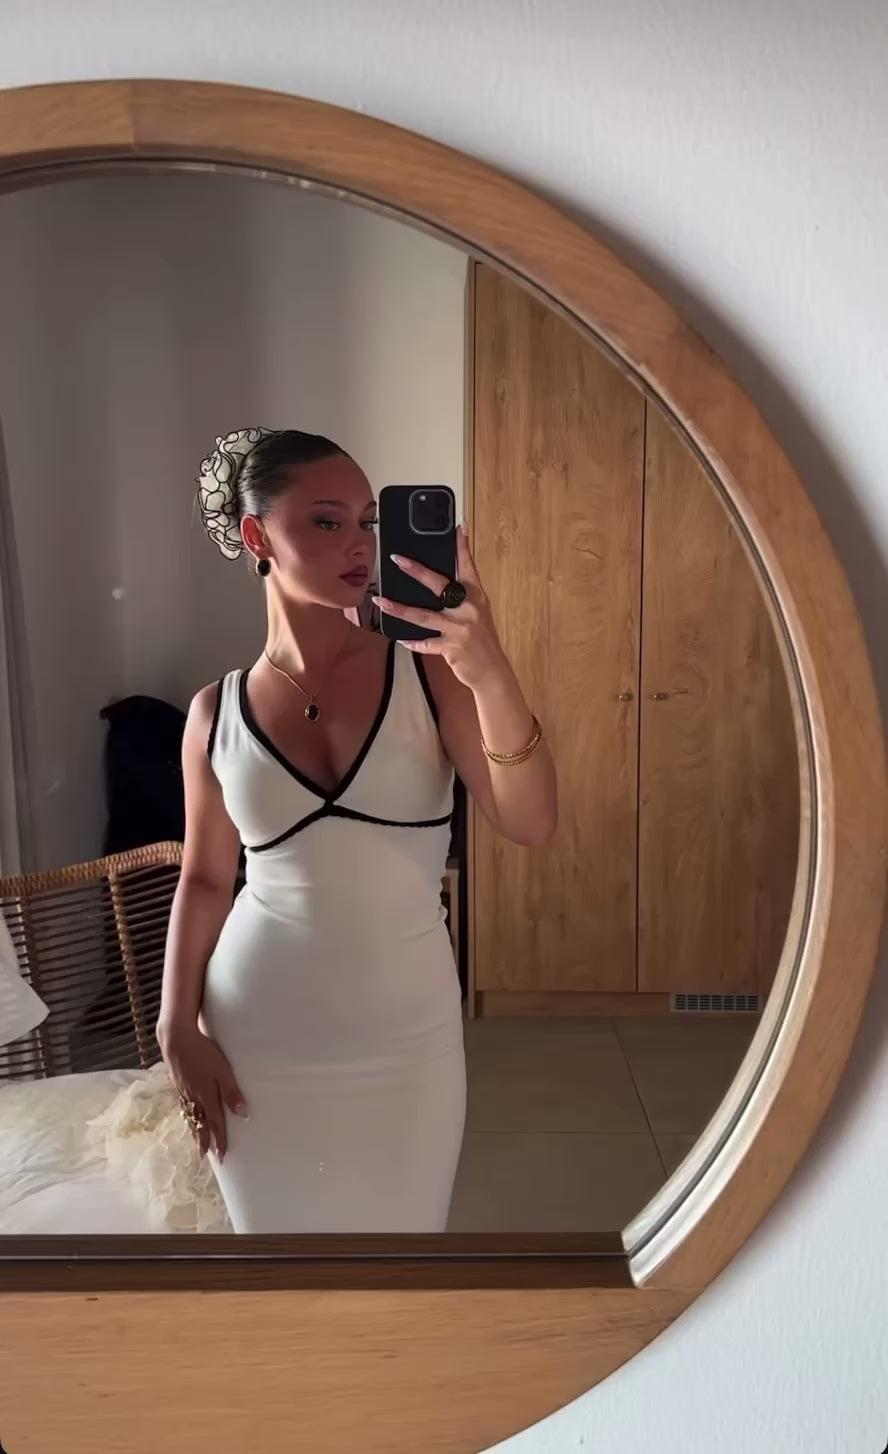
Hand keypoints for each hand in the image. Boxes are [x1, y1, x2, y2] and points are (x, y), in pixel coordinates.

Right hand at [157, 1021, 247, 1161]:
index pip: (216, 1123)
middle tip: (207, 1157)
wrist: (176, 1038)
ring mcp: (184, 1091)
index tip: (223, 1156)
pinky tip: (188, 1115)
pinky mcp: (178, 1083)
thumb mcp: (222, 1070)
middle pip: (201, 1123)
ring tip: (198, 1143)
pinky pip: (184, 1106)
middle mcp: (194, 1097)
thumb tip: (243, 1114)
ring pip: (191, 1116)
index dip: (220, 1140)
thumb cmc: (203, 1052)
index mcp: (206, 1096)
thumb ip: (231, 1092)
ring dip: (196, 1131)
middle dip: (205, 1141)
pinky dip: (187, 1117)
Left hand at [374, 526, 507, 690]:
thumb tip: (439, 586)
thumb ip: (461, 599)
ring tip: (381, 601)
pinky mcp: (450, 647)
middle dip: (417, 571)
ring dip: (400, 609)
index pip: (468, 567)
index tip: (458, 528)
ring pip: (423, 615)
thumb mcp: (477, 614)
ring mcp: (459, 628)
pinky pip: (425, 643)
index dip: (462, 547)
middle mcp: (468, 608)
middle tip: (398, 559)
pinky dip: (413, 642)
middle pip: (439, 585)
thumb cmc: (482, 641)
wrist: (492, 671)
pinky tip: (401, 639)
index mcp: (476, 596)